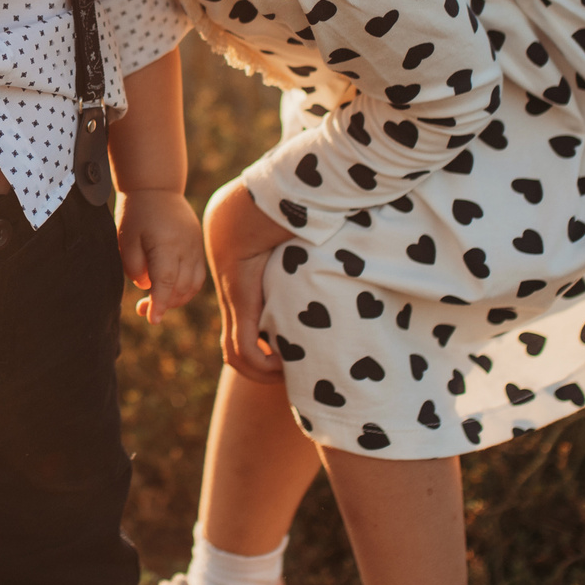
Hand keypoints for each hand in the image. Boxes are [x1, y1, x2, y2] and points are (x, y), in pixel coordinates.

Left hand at [117, 189, 205, 321]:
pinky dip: (185, 289)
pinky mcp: (199, 247)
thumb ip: (134, 266)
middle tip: (142, 308)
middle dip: (164, 304)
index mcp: (166, 245)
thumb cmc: (137, 213)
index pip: (166, 282)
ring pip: (192, 285)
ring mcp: (196, 248)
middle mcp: (186, 248)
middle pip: (181, 288)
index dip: (159, 304)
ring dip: (176, 299)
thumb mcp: (126, 238)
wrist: (157, 187)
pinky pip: (197, 276)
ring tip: (156, 300)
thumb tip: (148, 286)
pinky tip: (170, 289)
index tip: (152, 320)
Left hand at [204, 182, 291, 383]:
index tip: (289, 358)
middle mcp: (235, 303)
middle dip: (259, 370)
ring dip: (259, 373)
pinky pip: (241, 350)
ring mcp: (234, 306)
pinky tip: (280, 364)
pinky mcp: (239, 306)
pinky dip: (259, 365)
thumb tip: (350, 251)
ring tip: (286, 374)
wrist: (246, 208)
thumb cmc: (276, 222)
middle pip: (235, 351)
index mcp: (245, 294)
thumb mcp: (292, 250)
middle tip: (290, 376)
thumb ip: (308, 259)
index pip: (244, 334)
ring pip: (234, 356)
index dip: (262, 351)